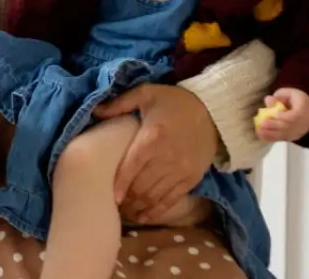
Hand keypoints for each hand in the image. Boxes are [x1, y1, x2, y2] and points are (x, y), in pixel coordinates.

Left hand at [93, 84, 217, 222]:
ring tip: (123, 211)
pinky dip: (155, 211)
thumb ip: (120, 103)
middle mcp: (167, 157)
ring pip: (154, 196)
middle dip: (125, 198)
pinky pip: (171, 200)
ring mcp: (181, 171)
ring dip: (137, 207)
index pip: (132, 166)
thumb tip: (95, 111)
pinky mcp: (191, 179)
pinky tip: (142, 216)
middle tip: (110, 204)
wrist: (213, 111)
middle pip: (142, 186)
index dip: (119, 184)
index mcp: (153, 137)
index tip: (109, 196)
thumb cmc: (174, 101)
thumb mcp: (146, 93)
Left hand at [255, 88, 308, 141]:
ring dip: (271, 133)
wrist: (307, 110)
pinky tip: (261, 135)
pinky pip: (282, 138)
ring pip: (285, 134)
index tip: (275, 114)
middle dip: (274, 125)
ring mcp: (299, 131)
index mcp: (304, 109)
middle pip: (289, 126)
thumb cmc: (294, 99)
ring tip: (259, 130)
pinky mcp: (293, 136)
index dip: (285, 116)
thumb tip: (268, 100)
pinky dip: (272, 138)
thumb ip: (278, 97)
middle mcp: (304, 122)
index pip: (296, 115)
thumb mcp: (288, 93)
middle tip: (262, 123)